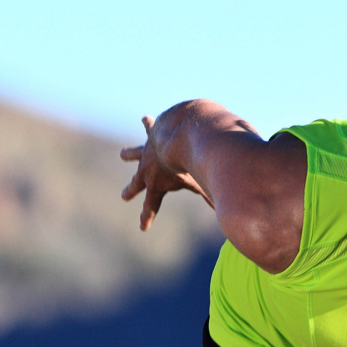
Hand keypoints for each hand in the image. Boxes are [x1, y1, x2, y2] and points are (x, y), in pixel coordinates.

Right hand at [119, 114, 212, 230]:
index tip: (142, 228)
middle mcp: (147, 171)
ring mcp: (148, 153)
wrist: (180, 138)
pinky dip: (148, 124)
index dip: (146, 218)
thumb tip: (223, 213)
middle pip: (136, 185)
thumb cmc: (190, 163)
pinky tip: (146, 119)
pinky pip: (150, 129)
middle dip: (130, 191)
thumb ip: (209, 199)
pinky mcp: (153, 136)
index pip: (150, 207)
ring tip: (122, 154)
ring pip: (135, 155)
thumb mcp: (199, 184)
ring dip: (129, 154)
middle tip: (124, 196)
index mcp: (156, 186)